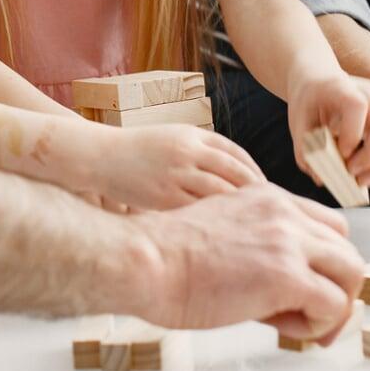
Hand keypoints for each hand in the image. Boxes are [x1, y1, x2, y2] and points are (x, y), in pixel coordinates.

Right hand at [84, 123, 264, 209]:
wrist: (100, 156)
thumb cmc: (139, 150)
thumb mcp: (173, 138)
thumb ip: (202, 150)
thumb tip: (236, 172)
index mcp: (192, 135)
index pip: (236, 153)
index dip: (254, 172)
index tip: (266, 189)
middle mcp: (187, 152)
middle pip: (235, 173)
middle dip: (255, 193)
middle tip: (268, 212)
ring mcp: (176, 175)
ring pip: (220, 194)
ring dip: (239, 211)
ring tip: (250, 227)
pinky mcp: (163, 197)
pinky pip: (198, 212)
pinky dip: (214, 223)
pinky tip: (222, 235)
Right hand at [133, 182, 363, 337]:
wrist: (144, 261)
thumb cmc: (166, 257)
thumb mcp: (222, 231)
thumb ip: (257, 245)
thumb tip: (282, 288)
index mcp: (266, 197)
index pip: (326, 224)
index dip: (321, 262)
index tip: (300, 289)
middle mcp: (284, 212)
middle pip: (346, 247)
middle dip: (336, 287)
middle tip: (310, 317)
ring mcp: (288, 240)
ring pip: (353, 272)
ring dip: (333, 306)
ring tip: (299, 326)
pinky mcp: (287, 275)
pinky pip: (334, 305)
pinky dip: (317, 326)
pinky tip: (283, 328)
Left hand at [286, 73, 369, 191]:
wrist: (320, 82)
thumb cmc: (308, 101)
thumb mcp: (299, 120)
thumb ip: (305, 147)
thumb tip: (320, 178)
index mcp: (343, 87)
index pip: (357, 106)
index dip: (351, 133)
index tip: (340, 153)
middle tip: (351, 173)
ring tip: (360, 180)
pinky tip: (368, 174)